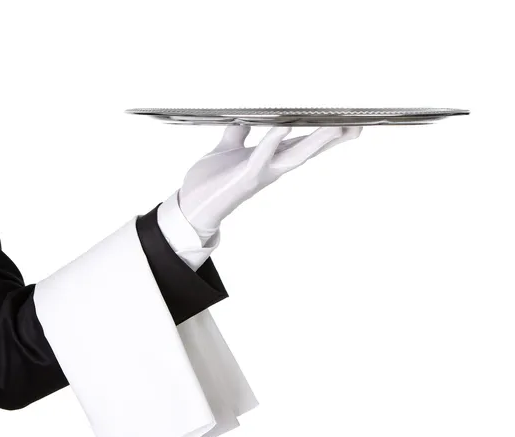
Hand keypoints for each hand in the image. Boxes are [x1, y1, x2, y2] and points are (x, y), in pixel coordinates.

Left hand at [178, 125, 362, 237]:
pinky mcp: (244, 178)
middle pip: (307, 152)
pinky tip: (284, 126)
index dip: (323, 135)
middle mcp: (270, 169)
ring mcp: (260, 174)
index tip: (349, 124)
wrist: (190, 204)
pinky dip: (272, 141)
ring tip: (337, 126)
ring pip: (293, 157)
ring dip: (315, 142)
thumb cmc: (209, 181)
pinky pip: (261, 157)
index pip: (300, 145)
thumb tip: (243, 120)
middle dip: (332, 139)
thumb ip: (236, 136)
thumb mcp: (225, 151)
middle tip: (358, 126)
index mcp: (268, 160)